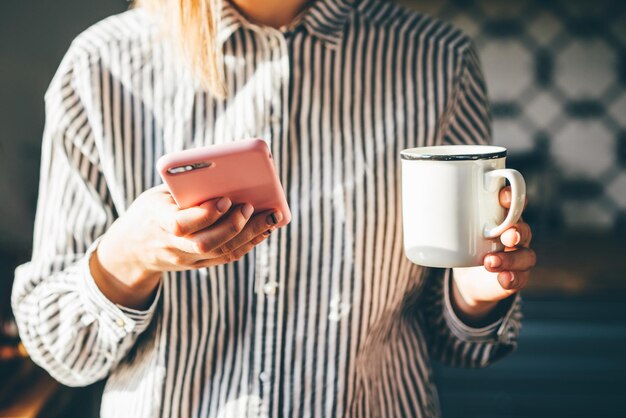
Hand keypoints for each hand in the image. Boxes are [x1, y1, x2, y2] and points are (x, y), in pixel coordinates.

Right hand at [91, 185, 282, 308]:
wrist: (132, 249)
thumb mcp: (158, 195)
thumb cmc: (152, 211)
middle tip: (252, 206)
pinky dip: (249, 243)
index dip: (205, 214)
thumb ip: (185, 189)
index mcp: (157, 221)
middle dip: (234, 225)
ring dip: (250, 235)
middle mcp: (172, 245)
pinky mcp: (198, 265)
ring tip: (271, 217)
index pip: (180, 224)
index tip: (226, 199)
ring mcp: (186, 258)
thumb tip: (226, 175)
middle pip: (206, 242)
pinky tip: (264, 229)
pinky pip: (227, 257)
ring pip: (221, 252)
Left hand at [451, 186, 535, 323]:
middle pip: (524, 229)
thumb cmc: (463, 242)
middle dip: (517, 230)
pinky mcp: (515, 276)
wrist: (469, 276)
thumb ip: (442, 212)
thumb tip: (414, 194)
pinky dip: (512, 279)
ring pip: (525, 256)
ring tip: (490, 262)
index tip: (501, 196)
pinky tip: (503, 279)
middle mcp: (515, 235)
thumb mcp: (453, 227)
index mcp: (502, 217)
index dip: (513, 197)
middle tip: (505, 234)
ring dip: (510, 258)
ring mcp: (518, 256)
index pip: (515, 202)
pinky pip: (520, 278)